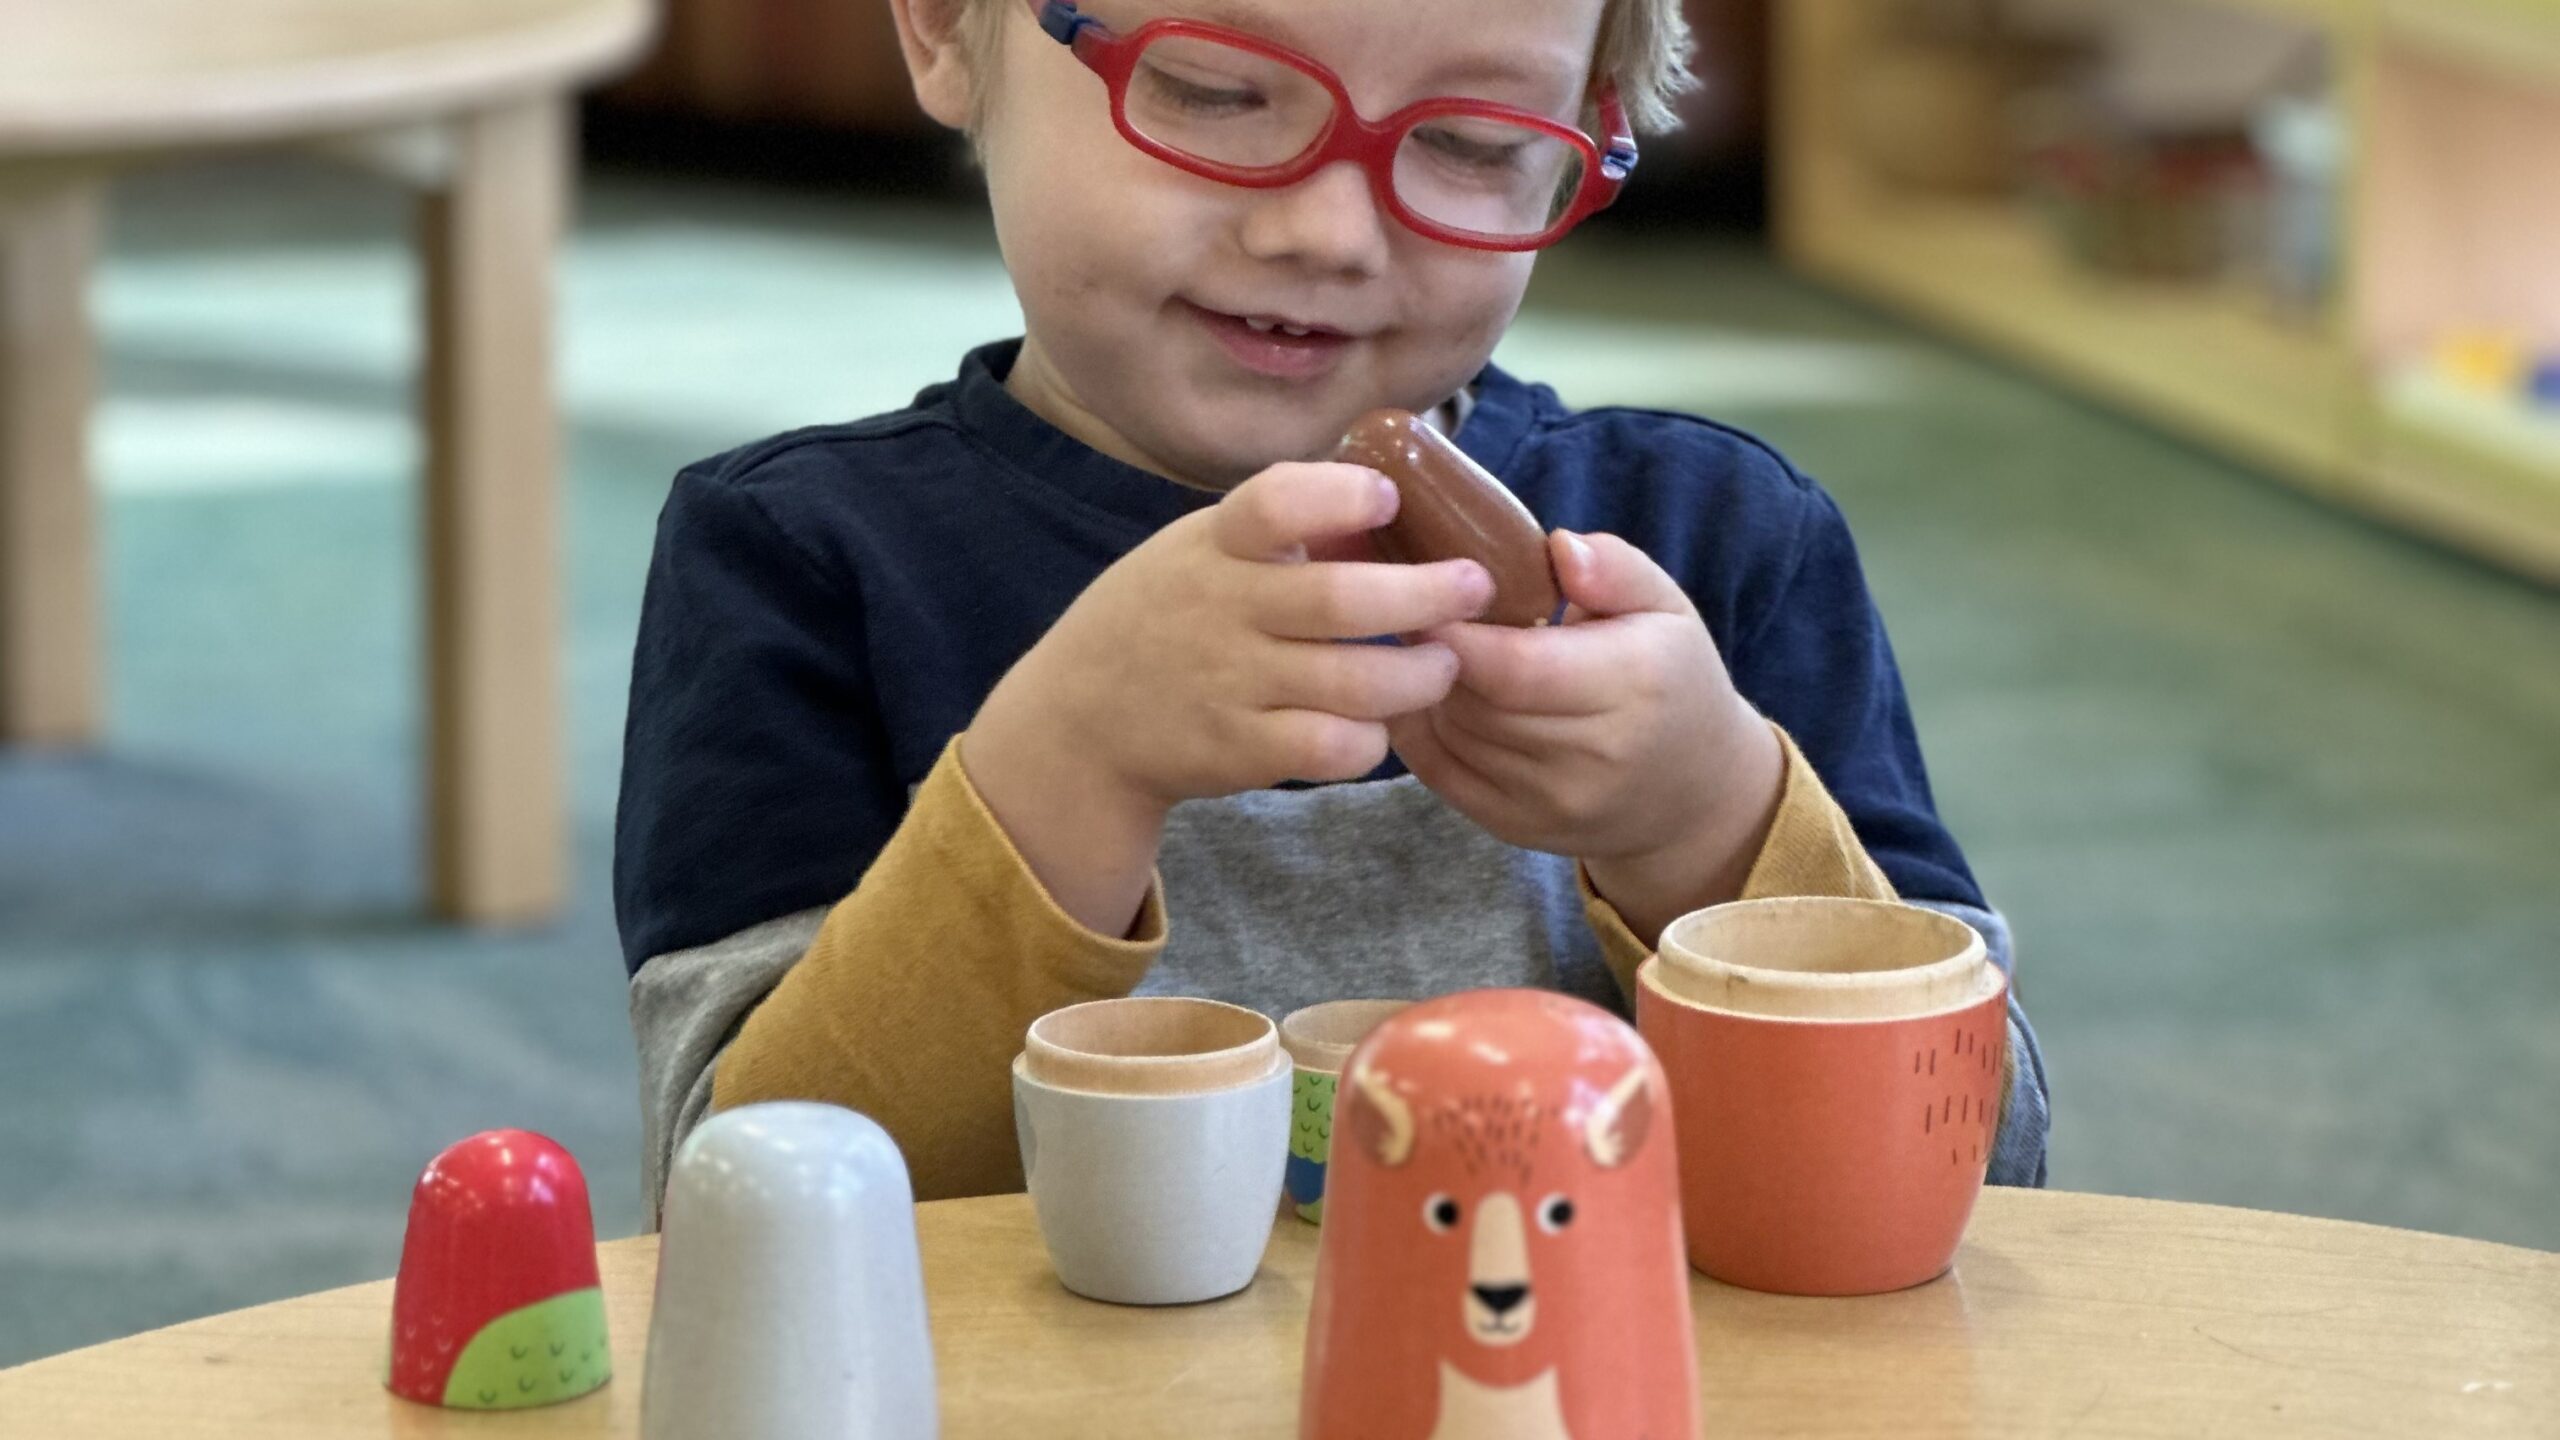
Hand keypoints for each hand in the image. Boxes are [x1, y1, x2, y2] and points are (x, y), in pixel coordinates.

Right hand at [962, 462, 1493, 932]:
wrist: (1082, 721)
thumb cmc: (1167, 617)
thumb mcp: (1198, 549)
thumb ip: (1275, 525)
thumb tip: (1390, 481)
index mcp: (1215, 545)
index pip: (1272, 504)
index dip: (1339, 496)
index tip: (1388, 497)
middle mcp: (1223, 609)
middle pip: (1341, 600)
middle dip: (1428, 593)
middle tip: (1473, 587)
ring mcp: (1231, 683)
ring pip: (1357, 682)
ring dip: (1421, 673)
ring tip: (1444, 662)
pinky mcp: (1240, 750)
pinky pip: (1333, 746)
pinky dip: (1372, 738)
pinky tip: (1379, 723)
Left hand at [1387, 530, 1783, 942]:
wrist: (1692, 794)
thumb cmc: (1671, 680)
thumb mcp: (1666, 608)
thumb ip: (1616, 568)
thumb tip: (1560, 545)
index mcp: (1633, 685)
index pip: (1516, 667)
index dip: (1456, 632)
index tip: (1429, 593)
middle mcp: (1594, 755)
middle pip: (1475, 700)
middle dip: (1436, 653)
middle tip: (1418, 610)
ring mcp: (1552, 802)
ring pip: (1453, 734)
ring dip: (1429, 688)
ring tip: (1430, 649)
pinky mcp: (1516, 830)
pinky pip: (1440, 773)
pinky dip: (1421, 729)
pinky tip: (1427, 694)